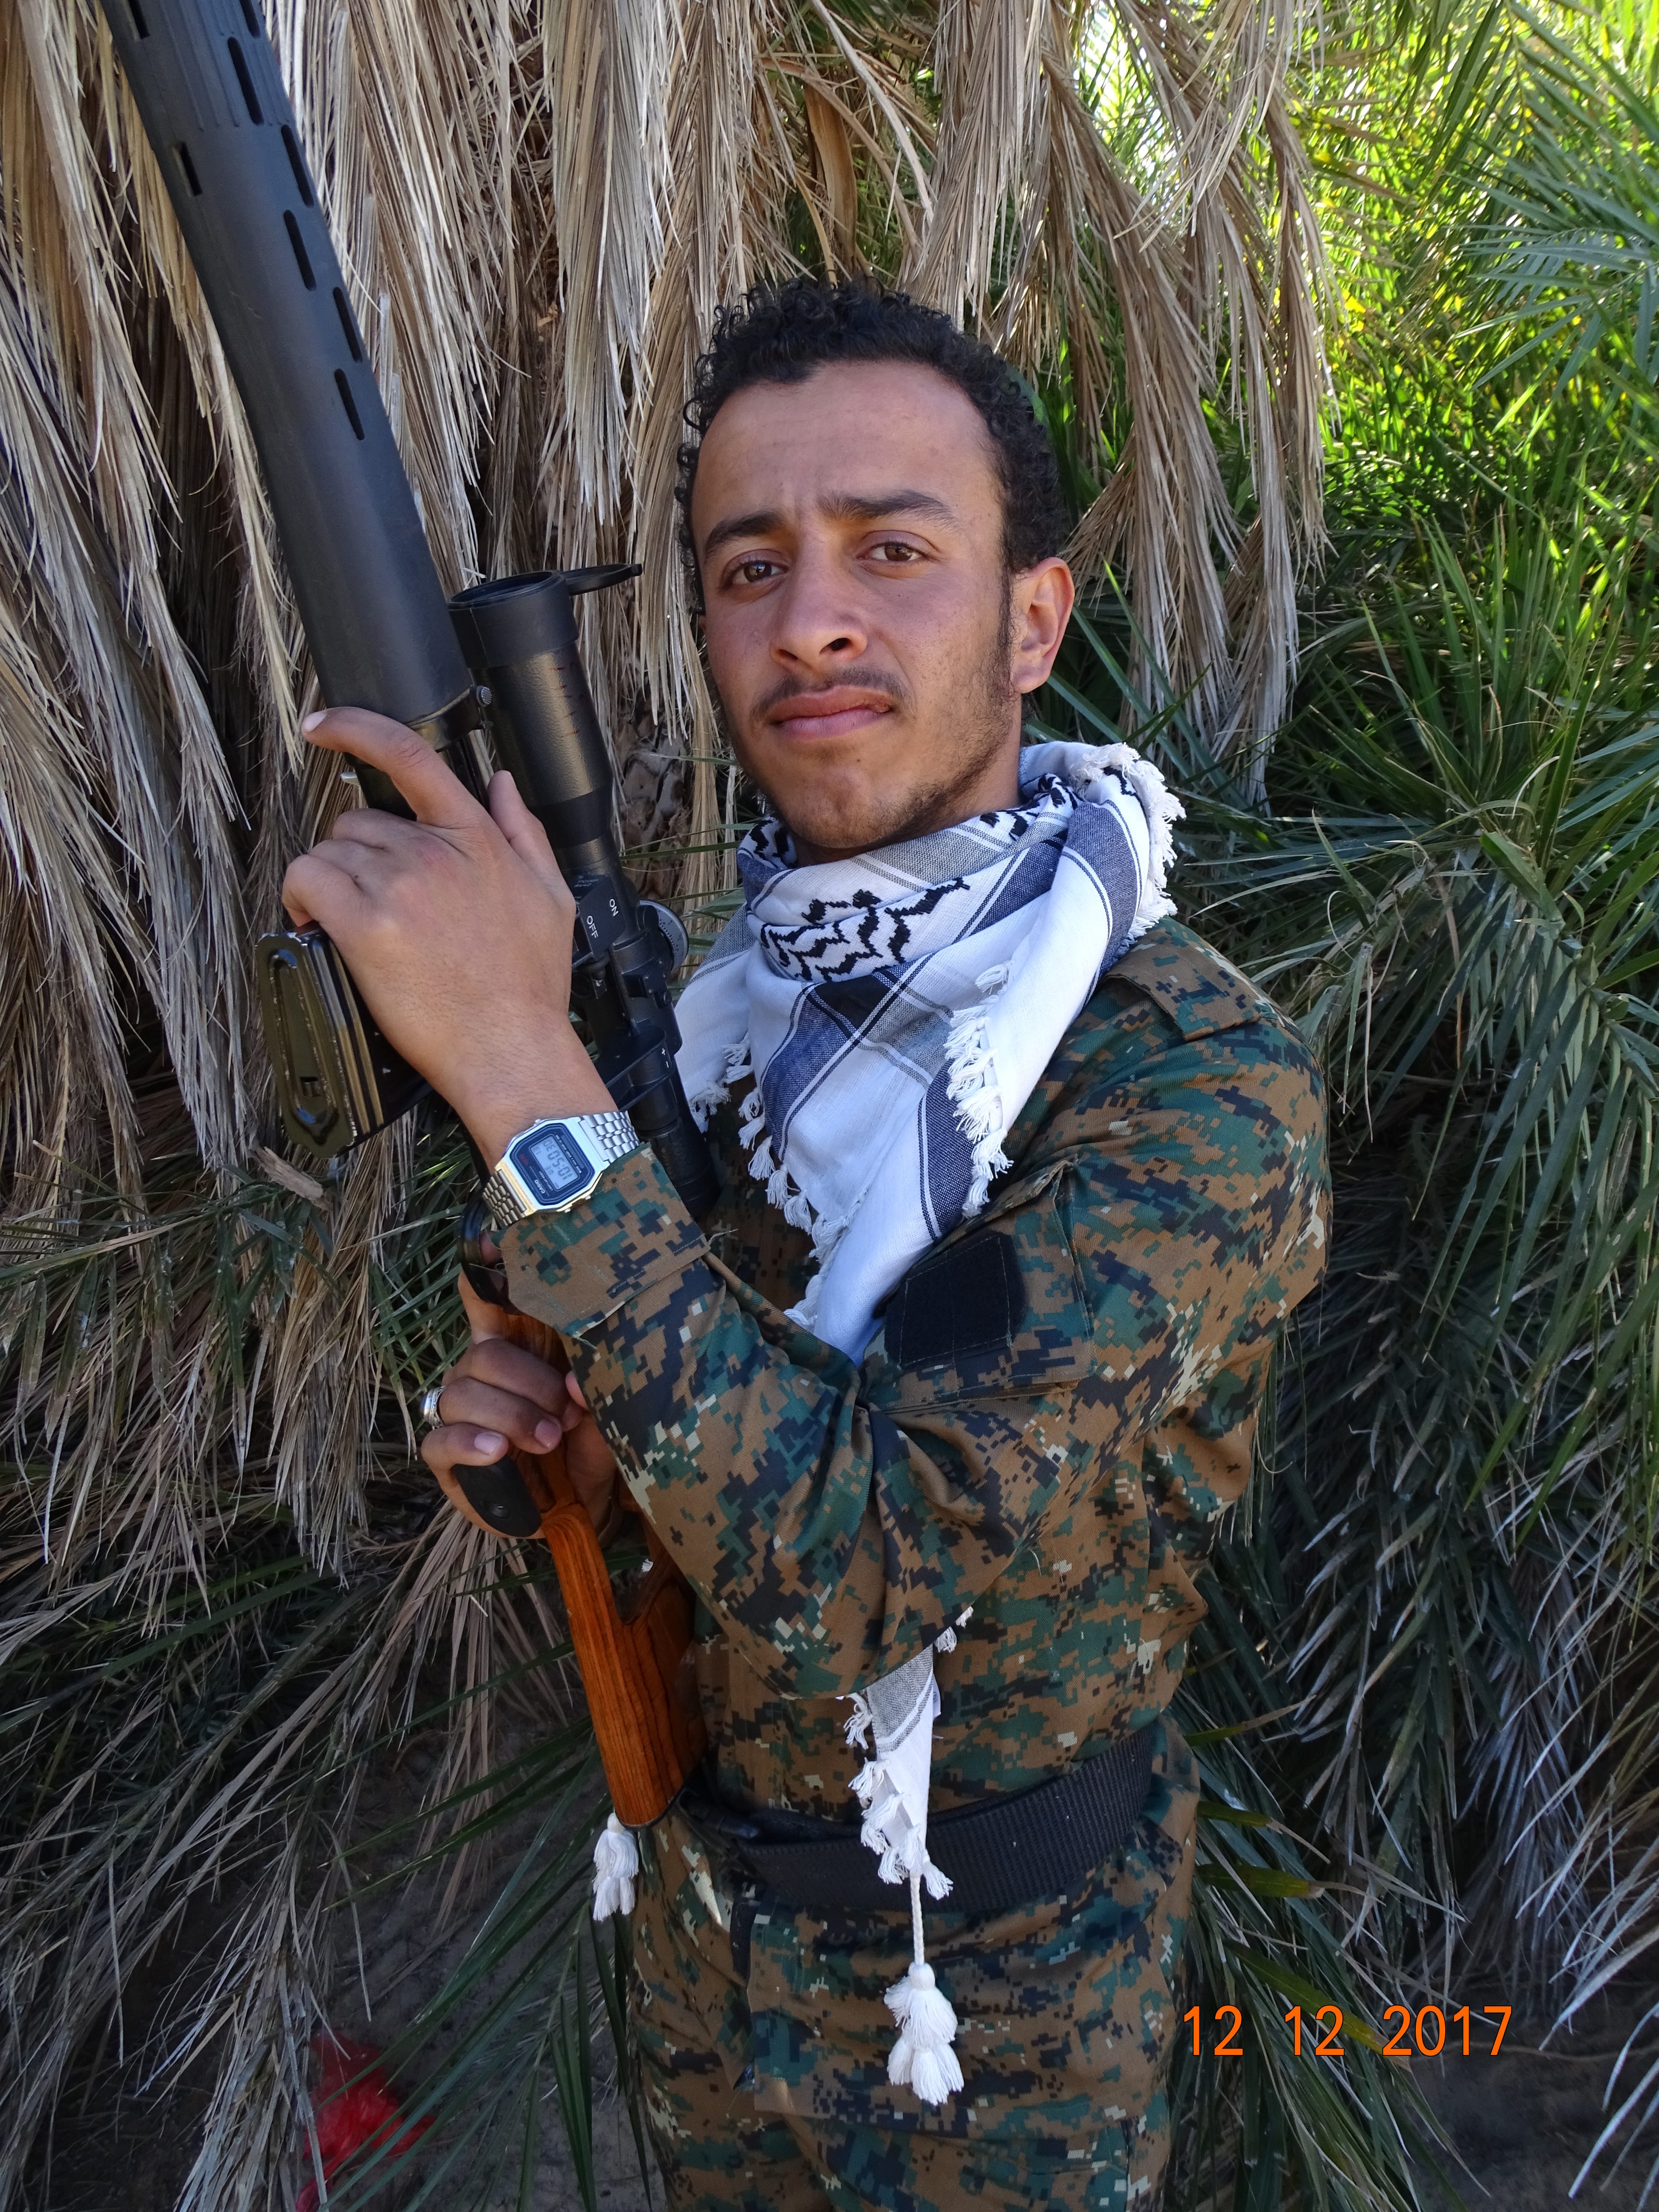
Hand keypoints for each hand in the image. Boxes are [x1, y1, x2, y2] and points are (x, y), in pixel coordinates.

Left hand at [282, 707, 612, 1159]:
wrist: (511, 1051)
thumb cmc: (530, 986)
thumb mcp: (550, 898)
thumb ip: (523, 832)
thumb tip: (501, 782)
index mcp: (476, 838)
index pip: (410, 755)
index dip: (356, 727)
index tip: (322, 725)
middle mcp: (434, 852)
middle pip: (358, 821)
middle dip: (358, 857)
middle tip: (374, 903)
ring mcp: (399, 885)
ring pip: (330, 852)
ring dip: (331, 883)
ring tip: (350, 924)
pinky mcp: (365, 925)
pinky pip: (307, 881)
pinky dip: (301, 898)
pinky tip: (317, 923)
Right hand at [421, 1277, 621, 1536]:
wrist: (584, 1508)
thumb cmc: (589, 1445)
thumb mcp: (603, 1411)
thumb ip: (594, 1388)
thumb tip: (578, 1384)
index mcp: (517, 1348)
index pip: (491, 1300)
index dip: (485, 1272)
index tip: (491, 1244)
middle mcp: (482, 1372)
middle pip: (486, 1354)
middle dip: (530, 1383)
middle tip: (565, 1414)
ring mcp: (460, 1413)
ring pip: (463, 1393)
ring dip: (511, 1416)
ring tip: (547, 1442)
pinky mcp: (446, 1457)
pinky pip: (439, 1439)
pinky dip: (470, 1442)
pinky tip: (497, 1451)